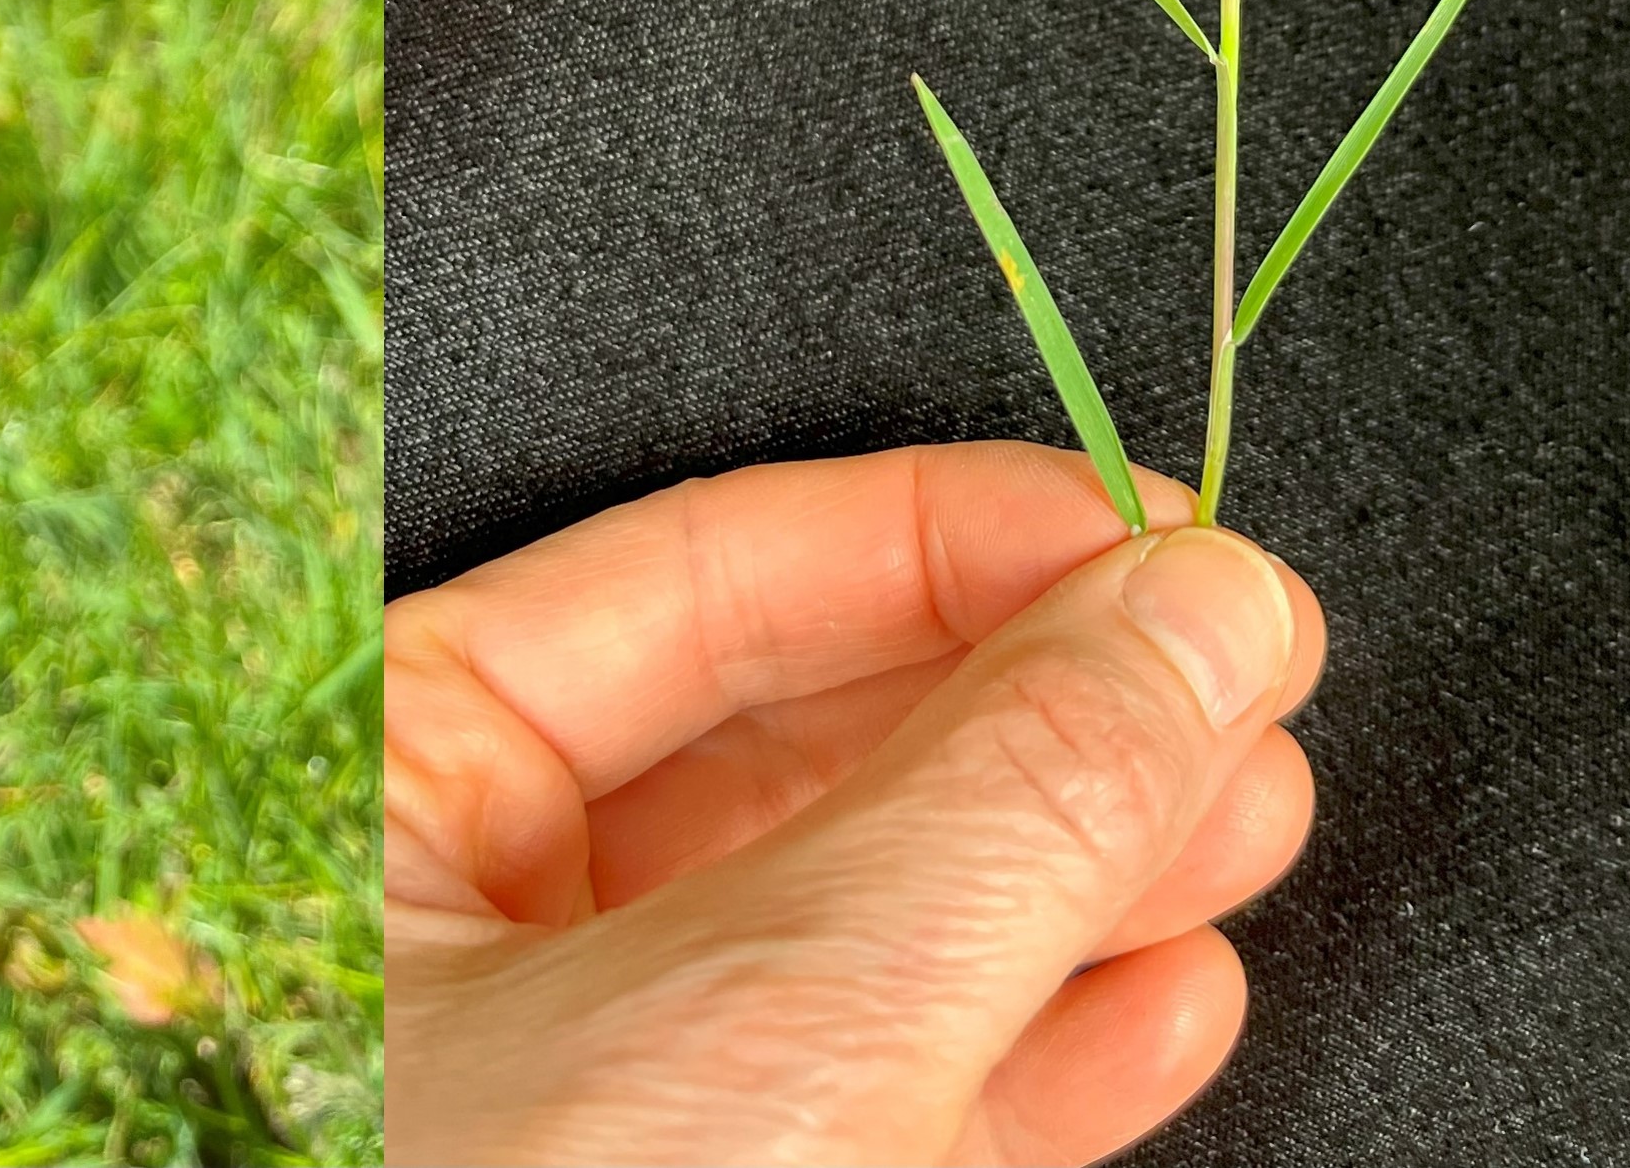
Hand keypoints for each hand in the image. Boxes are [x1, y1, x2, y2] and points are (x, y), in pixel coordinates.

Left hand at [385, 443, 1325, 1165]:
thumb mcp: (775, 1008)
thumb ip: (1004, 797)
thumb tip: (1193, 612)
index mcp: (384, 773)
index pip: (707, 573)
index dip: (956, 536)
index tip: (1156, 536)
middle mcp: (461, 908)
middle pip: (802, 734)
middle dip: (1047, 701)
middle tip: (1235, 668)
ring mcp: (575, 1076)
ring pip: (863, 916)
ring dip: (1081, 866)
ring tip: (1245, 808)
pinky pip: (874, 1092)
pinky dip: (1035, 1046)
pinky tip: (1166, 994)